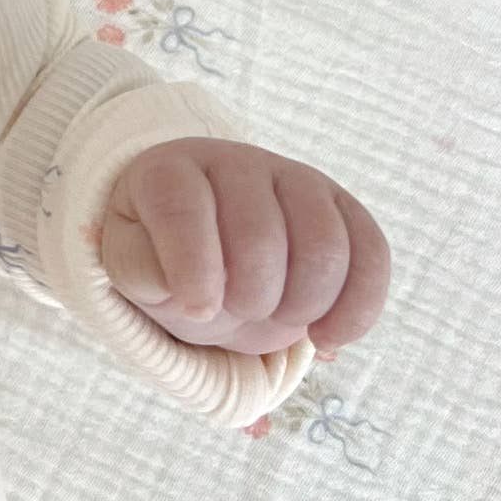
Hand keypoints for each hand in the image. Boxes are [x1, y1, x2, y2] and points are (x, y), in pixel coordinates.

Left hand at [100, 137, 389, 356]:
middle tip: (237, 310)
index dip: (193, 267)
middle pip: (261, 235)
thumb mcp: (128, 263)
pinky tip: (328, 338)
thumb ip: (139, 271)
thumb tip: (184, 290)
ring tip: (278, 319)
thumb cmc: (161, 254)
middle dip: (250, 295)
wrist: (205, 241)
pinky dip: (358, 307)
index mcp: (170, 171)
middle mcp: (236, 162)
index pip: (182, 207)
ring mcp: (295, 179)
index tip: (196, 309)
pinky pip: (371, 252)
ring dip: (303, 304)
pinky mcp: (342, 207)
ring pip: (325, 245)